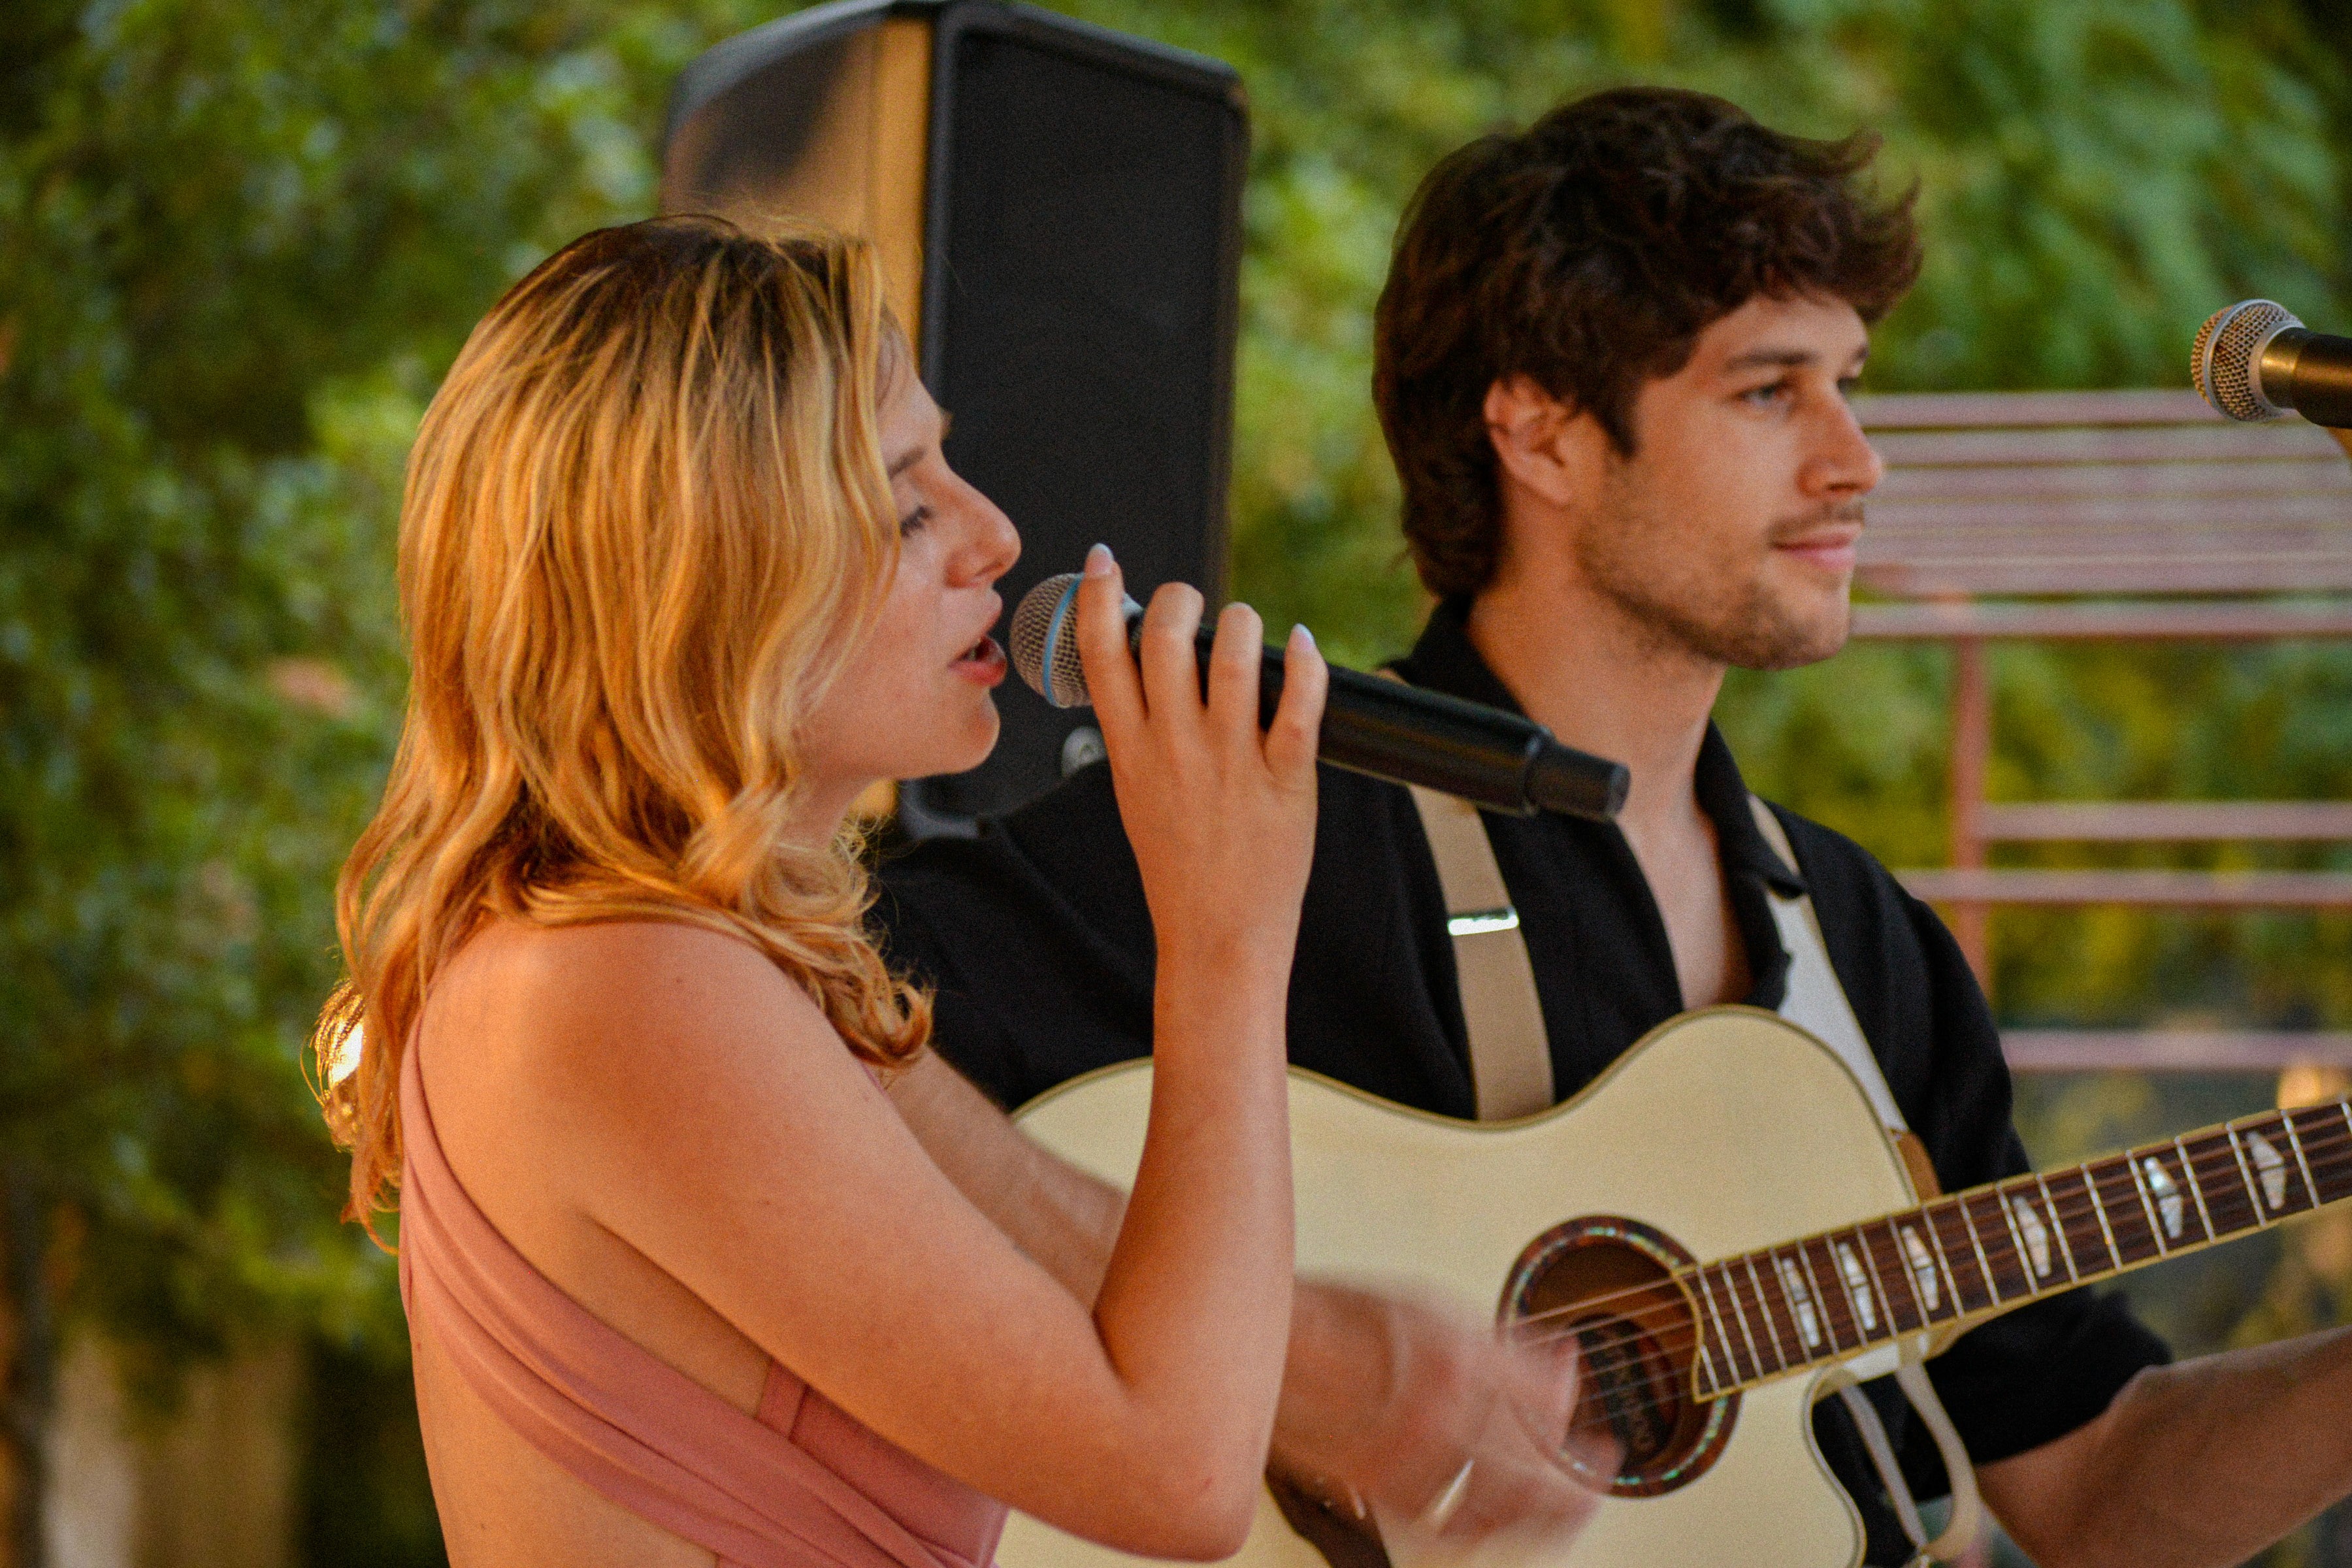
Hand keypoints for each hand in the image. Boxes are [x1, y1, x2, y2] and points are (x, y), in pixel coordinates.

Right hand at [1075, 543, 1326, 978]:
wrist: (1217, 938)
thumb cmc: (1181, 871)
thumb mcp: (1135, 796)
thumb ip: (1139, 735)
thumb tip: (1146, 675)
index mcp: (1129, 751)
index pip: (1101, 654)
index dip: (1099, 596)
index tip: (1104, 563)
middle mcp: (1174, 748)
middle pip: (1165, 636)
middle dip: (1180, 597)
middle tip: (1194, 603)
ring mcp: (1229, 761)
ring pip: (1232, 653)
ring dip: (1243, 622)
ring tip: (1248, 628)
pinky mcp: (1284, 778)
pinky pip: (1298, 701)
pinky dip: (1305, 661)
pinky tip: (1303, 646)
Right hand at [1272, 1281, 1610, 1543]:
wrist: (1256, 1342)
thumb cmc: (1332, 1315)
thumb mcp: (1427, 1304)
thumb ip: (1499, 1343)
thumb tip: (1559, 1363)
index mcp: (1460, 1354)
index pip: (1549, 1402)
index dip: (1573, 1410)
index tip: (1585, 1418)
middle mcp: (1440, 1410)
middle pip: (1536, 1474)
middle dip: (1577, 1488)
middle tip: (1594, 1485)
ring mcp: (1408, 1456)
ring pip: (1495, 1511)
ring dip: (1534, 1519)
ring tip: (1555, 1518)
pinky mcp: (1376, 1488)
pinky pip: (1442, 1524)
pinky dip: (1471, 1528)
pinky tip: (1484, 1523)